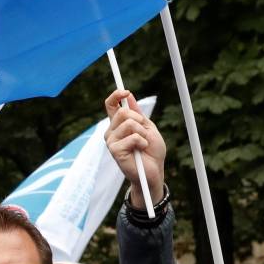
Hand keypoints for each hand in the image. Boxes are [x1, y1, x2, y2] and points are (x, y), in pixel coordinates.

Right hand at [102, 89, 165, 205]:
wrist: (154, 171)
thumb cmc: (151, 151)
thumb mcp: (148, 127)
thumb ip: (138, 113)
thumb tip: (129, 96)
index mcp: (118, 125)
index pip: (110, 105)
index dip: (116, 96)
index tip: (125, 92)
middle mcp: (111, 132)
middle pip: (122, 112)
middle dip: (139, 120)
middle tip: (144, 133)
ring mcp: (111, 142)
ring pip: (128, 123)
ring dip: (142, 133)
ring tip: (142, 144)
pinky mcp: (115, 151)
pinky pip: (132, 137)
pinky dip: (141, 142)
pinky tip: (140, 150)